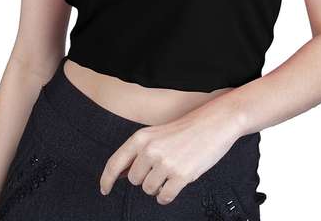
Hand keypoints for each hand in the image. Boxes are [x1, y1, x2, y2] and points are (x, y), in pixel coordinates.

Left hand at [99, 102, 242, 204]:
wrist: (215, 123)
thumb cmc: (187, 128)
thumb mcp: (156, 134)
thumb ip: (138, 152)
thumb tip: (121, 174)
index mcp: (142, 137)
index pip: (115, 163)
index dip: (106, 179)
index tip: (104, 190)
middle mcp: (150, 150)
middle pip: (134, 180)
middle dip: (146, 177)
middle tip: (161, 166)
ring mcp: (165, 163)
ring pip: (149, 189)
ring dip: (159, 185)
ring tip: (172, 169)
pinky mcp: (181, 175)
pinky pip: (164, 197)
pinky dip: (168, 194)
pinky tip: (176, 181)